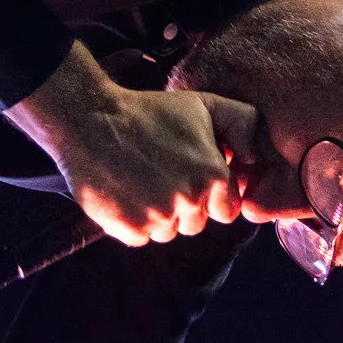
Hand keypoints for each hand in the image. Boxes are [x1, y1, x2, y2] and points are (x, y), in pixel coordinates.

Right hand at [5, 41, 256, 245]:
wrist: (91, 120)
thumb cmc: (149, 111)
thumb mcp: (203, 104)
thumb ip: (243, 122)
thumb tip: (252, 158)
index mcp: (212, 177)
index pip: (225, 210)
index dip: (209, 195)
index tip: (189, 177)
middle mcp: (188, 202)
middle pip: (195, 223)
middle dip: (183, 204)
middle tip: (160, 174)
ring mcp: (157, 219)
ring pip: (168, 232)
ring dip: (158, 214)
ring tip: (141, 182)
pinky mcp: (128, 230)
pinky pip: (140, 238)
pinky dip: (133, 221)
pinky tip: (125, 193)